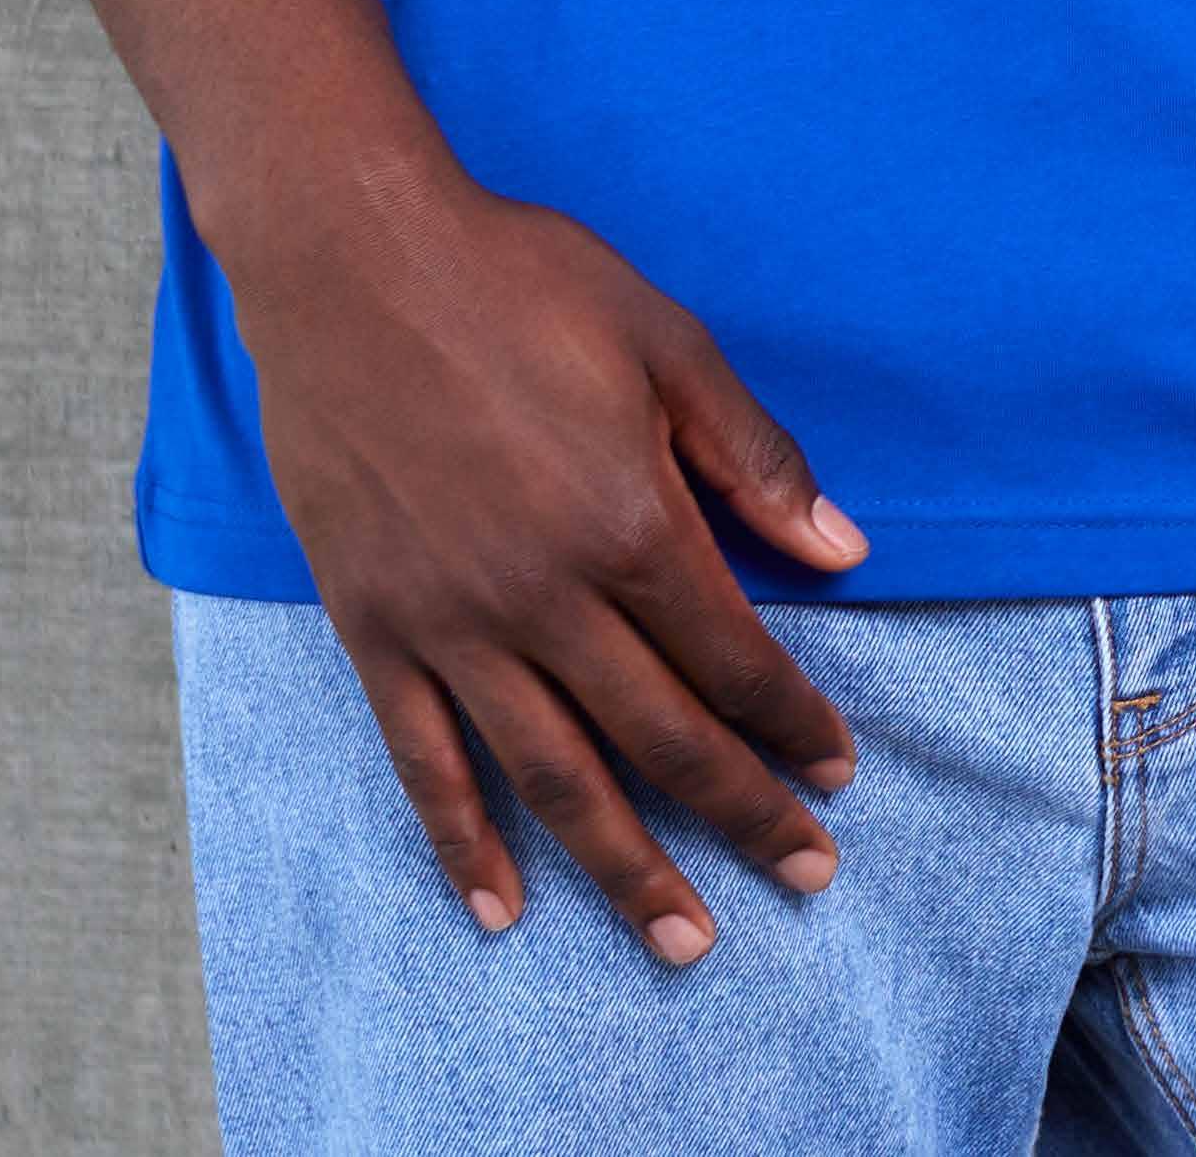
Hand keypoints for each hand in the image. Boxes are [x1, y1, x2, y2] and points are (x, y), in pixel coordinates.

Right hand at [227, 164, 871, 957]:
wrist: (353, 258)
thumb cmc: (520, 281)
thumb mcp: (665, 340)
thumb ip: (753, 455)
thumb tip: (843, 547)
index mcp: (631, 519)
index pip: (734, 657)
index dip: (793, 723)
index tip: (839, 772)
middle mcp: (544, 594)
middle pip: (662, 737)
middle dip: (743, 814)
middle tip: (805, 875)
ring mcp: (452, 620)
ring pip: (555, 776)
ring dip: (625, 867)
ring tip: (684, 937)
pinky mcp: (376, 625)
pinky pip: (424, 758)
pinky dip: (462, 841)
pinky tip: (500, 903)